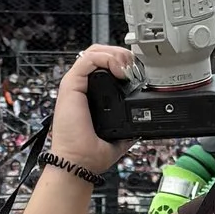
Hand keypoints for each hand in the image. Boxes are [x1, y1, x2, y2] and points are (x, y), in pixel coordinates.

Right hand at [51, 44, 133, 174]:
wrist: (79, 163)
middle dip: (122, 54)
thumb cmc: (91, 153)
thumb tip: (144, 123)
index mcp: (91, 94)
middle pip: (101, 53)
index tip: (139, 74)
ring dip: (116, 54)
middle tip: (135, 69)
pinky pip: (88, 59)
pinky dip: (107, 58)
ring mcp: (75, 84)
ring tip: (128, 68)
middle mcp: (82, 86)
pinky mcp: (70, 85)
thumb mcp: (119, 135)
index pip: (106, 64)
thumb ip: (129, 126)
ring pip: (95, 51)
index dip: (124, 62)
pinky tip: (119, 71)